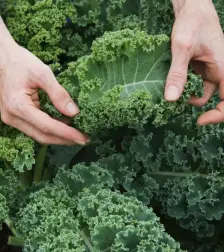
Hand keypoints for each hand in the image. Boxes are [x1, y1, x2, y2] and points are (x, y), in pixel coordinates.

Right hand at [0, 43, 89, 145]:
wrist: (0, 57)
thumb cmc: (20, 61)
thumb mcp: (43, 73)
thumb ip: (59, 94)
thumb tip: (74, 113)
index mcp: (18, 106)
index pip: (47, 126)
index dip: (67, 134)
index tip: (84, 137)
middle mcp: (12, 117)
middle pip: (42, 136)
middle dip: (64, 139)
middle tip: (84, 139)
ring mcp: (10, 119)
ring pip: (38, 134)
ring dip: (57, 136)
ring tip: (76, 133)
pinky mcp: (13, 117)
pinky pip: (33, 128)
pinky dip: (49, 129)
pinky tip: (63, 125)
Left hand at [165, 0, 223, 124]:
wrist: (192, 9)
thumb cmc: (192, 23)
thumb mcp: (181, 48)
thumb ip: (177, 73)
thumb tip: (171, 99)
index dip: (219, 115)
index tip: (200, 120)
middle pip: (222, 100)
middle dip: (210, 111)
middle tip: (194, 118)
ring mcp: (215, 70)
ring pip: (211, 94)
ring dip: (197, 101)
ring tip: (179, 101)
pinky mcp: (206, 68)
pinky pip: (203, 86)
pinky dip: (192, 91)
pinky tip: (179, 91)